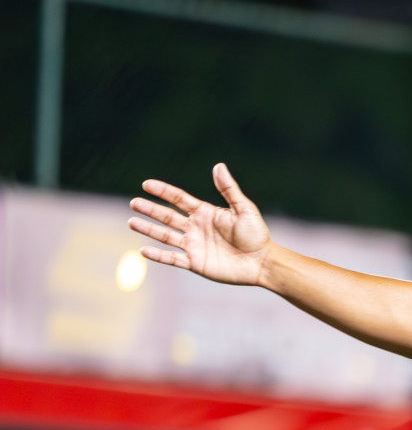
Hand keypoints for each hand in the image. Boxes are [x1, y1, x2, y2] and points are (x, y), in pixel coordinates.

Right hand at [129, 163, 271, 285]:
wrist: (262, 262)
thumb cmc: (256, 234)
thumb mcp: (244, 209)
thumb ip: (229, 190)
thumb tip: (218, 166)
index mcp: (205, 213)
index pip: (179, 199)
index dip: (163, 191)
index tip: (147, 184)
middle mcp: (196, 228)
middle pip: (167, 216)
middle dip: (150, 209)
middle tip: (133, 203)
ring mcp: (194, 246)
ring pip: (166, 236)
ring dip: (148, 229)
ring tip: (132, 222)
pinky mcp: (196, 263)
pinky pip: (173, 258)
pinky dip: (158, 256)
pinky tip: (143, 250)